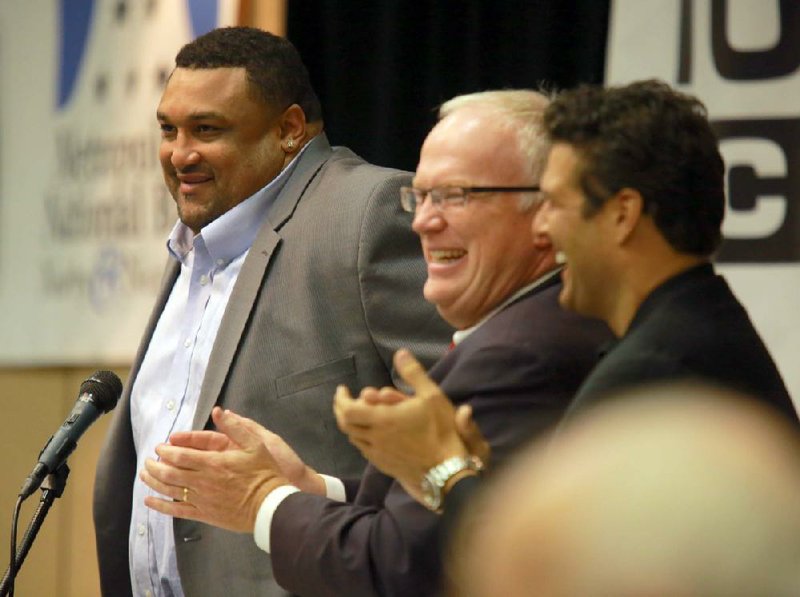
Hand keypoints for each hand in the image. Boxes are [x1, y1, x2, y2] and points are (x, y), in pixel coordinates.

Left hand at [141, 407, 295, 532]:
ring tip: (144, 475)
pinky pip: (177, 510)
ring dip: (153, 482)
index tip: (159, 447)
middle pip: (170, 472)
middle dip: (155, 465)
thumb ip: (235, 427)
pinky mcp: (204, 514)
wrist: (270, 505)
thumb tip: (219, 411)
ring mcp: (202, 499)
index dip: (165, 451)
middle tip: (148, 461)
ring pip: (170, 490)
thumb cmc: (264, 473)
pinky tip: (150, 501)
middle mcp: (203, 481)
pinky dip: (161, 506)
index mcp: (213, 462)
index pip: (180, 455)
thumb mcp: (255, 444)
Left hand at [334, 349, 489, 503]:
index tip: (342, 389)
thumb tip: (400, 353)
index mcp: (382, 419)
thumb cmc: (440, 431)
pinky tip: (370, 433)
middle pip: (345, 424)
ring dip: (350, 424)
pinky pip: (364, 450)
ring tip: (356, 414)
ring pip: (353, 438)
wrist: (447, 471)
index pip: (348, 410)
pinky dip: (360, 438)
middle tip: (344, 400)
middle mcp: (374, 438)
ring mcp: (378, 454)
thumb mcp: (432, 396)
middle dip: (341, 410)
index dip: (340, 399)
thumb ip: (413, 373)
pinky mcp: (384, 465)